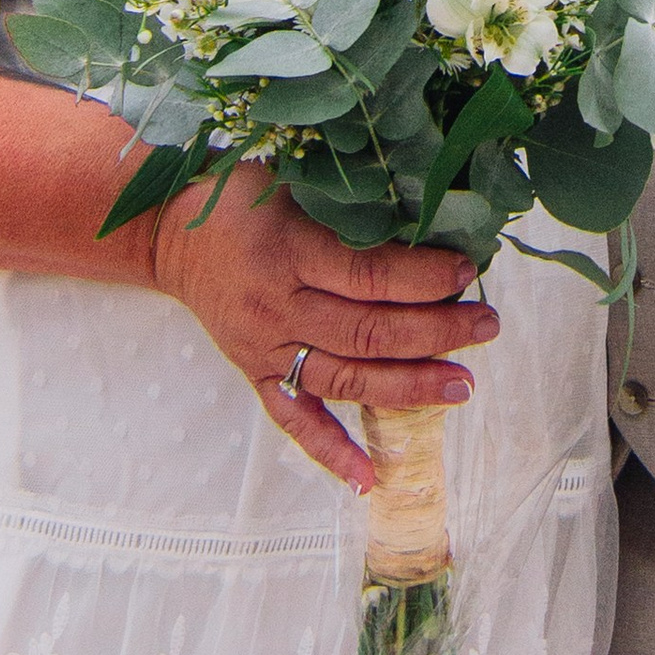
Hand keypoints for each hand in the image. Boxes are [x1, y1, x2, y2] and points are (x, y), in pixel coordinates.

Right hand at [146, 167, 499, 492]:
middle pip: (368, 332)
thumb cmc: (241, 196)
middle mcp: (277, 306)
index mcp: (288, 250)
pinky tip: (369, 478)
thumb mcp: (291, 175)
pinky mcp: (255, 374)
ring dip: (409, 387)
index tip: (466, 271)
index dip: (424, 278)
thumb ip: (350, 197)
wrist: (169, 234)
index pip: (370, 275)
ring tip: (462, 384)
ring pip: (346, 378)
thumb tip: (431, 206)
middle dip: (436, 332)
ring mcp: (265, 348)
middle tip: (485, 326)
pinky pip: (294, 421)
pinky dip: (330, 452)